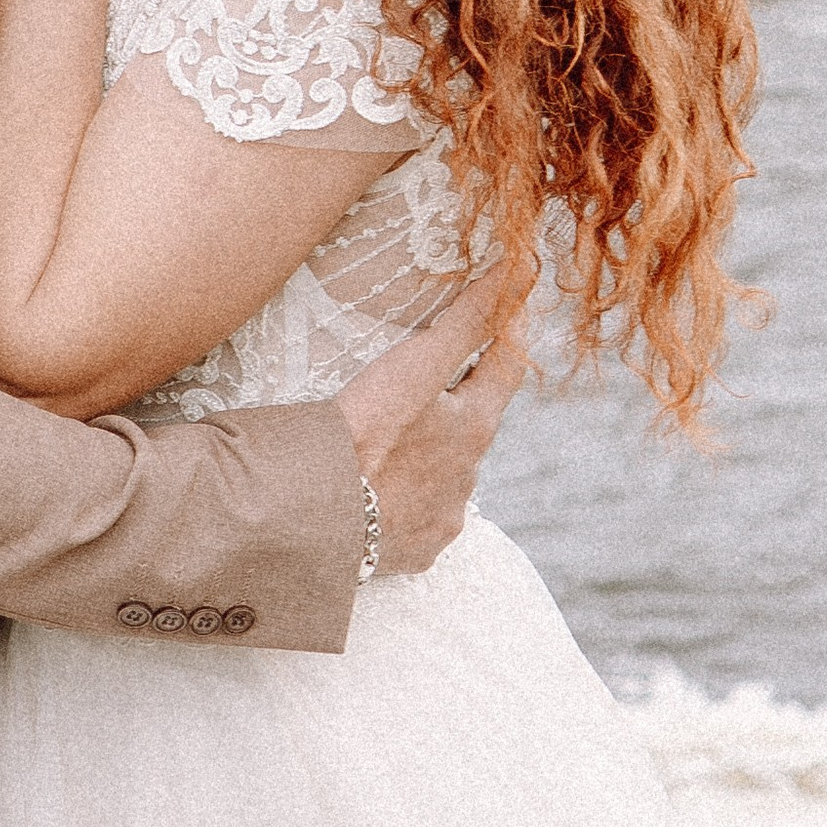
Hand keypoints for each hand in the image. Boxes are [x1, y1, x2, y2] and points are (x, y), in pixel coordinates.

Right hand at [333, 260, 529, 576]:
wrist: (312, 523)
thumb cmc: (361, 436)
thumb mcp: (415, 368)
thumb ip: (466, 322)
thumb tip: (514, 272)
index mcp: (474, 428)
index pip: (505, 366)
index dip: (506, 331)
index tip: (505, 305)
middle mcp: (469, 478)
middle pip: (472, 425)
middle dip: (456, 402)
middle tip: (426, 380)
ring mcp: (442, 520)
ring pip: (444, 475)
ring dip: (426, 456)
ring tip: (386, 444)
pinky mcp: (414, 553)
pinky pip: (417, 519)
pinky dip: (403, 502)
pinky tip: (373, 494)